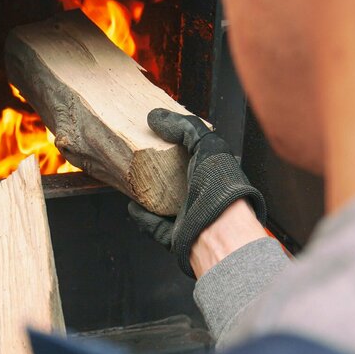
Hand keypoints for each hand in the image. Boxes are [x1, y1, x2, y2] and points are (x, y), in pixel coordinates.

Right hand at [128, 108, 266, 277]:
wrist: (218, 230)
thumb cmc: (221, 189)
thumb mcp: (208, 145)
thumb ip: (186, 128)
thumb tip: (157, 117)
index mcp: (216, 175)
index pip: (197, 157)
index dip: (179, 147)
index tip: (160, 138)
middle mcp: (204, 197)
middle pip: (178, 181)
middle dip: (161, 172)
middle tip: (143, 159)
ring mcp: (190, 219)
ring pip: (165, 205)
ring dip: (150, 195)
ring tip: (134, 181)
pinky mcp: (176, 236)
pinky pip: (154, 226)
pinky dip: (142, 217)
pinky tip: (133, 206)